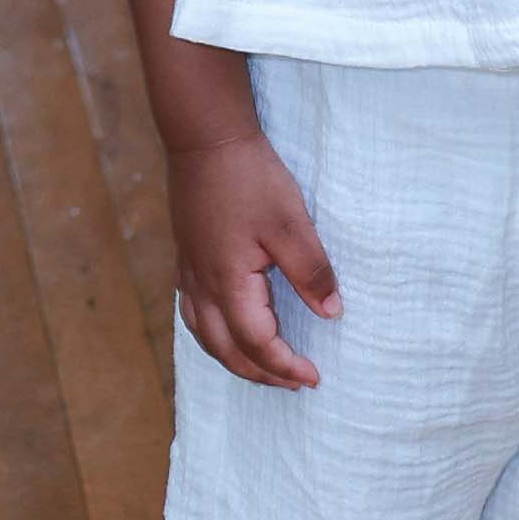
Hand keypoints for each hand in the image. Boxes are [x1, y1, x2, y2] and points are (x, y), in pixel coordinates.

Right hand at [166, 129, 340, 387]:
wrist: (204, 138)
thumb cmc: (248, 177)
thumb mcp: (291, 223)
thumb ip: (311, 272)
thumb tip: (332, 313)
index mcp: (229, 283)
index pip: (257, 343)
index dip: (285, 365)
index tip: (313, 377)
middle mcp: (202, 285)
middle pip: (227, 350)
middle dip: (261, 373)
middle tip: (294, 382)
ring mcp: (189, 271)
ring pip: (205, 336)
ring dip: (235, 358)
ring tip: (264, 366)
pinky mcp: (186, 257)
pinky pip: (194, 315)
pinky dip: (213, 336)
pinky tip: (227, 328)